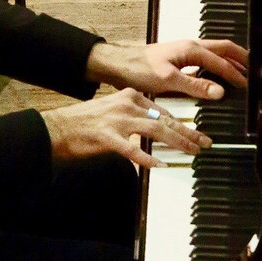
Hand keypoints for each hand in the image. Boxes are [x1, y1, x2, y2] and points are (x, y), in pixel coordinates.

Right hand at [41, 88, 210, 168]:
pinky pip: (133, 149)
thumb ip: (134, 114)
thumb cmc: (84, 122)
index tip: (195, 132)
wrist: (57, 128)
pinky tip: (160, 165)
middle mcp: (126, 105)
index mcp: (129, 95)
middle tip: (204, 142)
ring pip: (156, 130)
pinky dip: (148, 158)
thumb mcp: (113, 108)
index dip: (181, 122)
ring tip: (192, 151)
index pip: (163, 110)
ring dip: (178, 142)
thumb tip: (155, 124)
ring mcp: (117, 121)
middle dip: (188, 132)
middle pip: (164, 119)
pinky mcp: (107, 138)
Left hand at [85, 39, 247, 99]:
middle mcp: (191, 46)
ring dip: (229, 60)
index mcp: (191, 49)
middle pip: (223, 49)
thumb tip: (220, 92)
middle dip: (240, 57)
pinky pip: (205, 59)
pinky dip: (216, 65)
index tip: (247, 85)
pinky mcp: (179, 58)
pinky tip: (216, 75)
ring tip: (241, 70)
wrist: (119, 64)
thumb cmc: (139, 68)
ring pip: (215, 52)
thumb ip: (196, 86)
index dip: (236, 74)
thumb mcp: (168, 80)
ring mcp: (185, 50)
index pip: (221, 62)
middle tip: (255, 68)